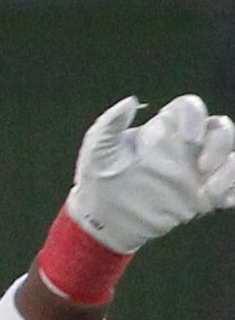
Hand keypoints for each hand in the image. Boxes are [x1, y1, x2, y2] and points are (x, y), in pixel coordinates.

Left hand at [64, 94, 234, 253]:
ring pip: (233, 157)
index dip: (196, 116)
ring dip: (231, 170)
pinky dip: (234, 190)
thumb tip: (131, 101)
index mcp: (163, 130)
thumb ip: (110, 125)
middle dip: (221, 143)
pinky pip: (232, 186)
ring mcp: (197, 171)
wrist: (102, 218)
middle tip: (203, 167)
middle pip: (222, 129)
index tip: (188, 138)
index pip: (190, 108)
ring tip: (211, 192)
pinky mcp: (203, 195)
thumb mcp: (97, 151)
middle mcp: (186, 146)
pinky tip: (223, 201)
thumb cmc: (97, 179)